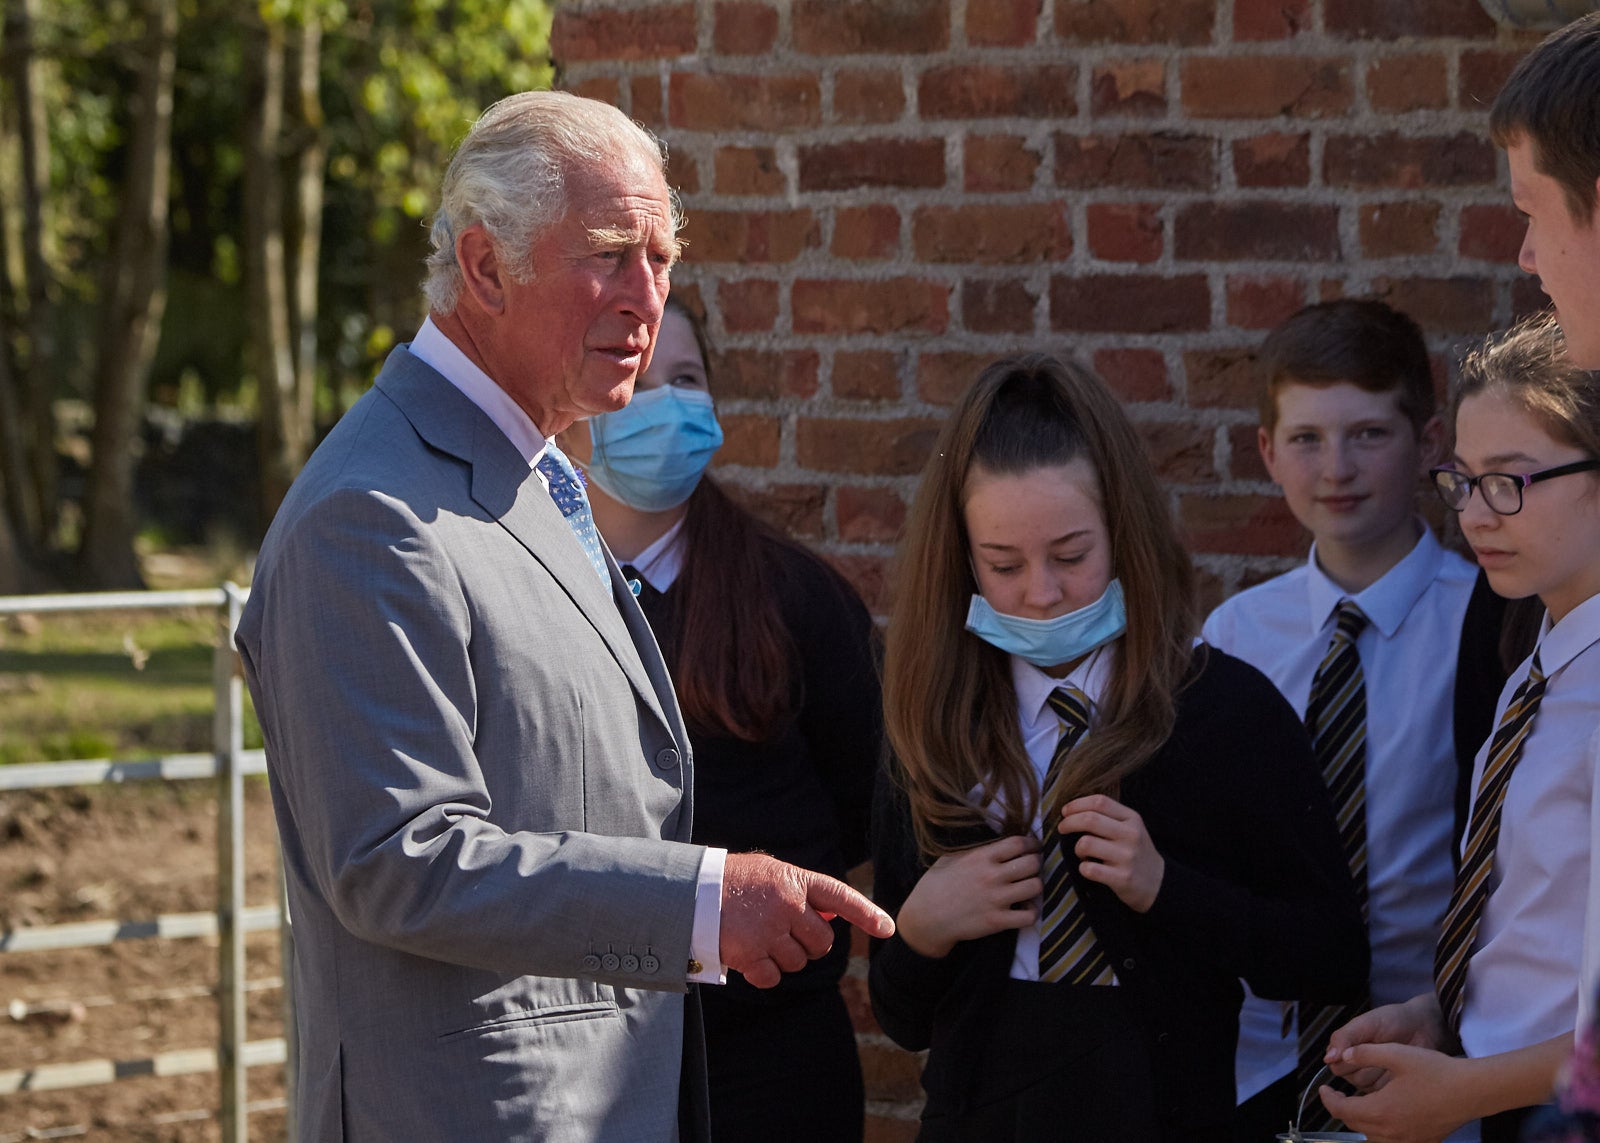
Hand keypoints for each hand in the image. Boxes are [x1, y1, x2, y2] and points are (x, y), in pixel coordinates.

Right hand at [719, 852, 893, 988]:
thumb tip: (836, 917)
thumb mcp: (772, 874)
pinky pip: (773, 978)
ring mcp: (769, 931)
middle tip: (786, 933)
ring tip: (760, 937)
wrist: (690, 893)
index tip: (888, 928)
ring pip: (799, 962)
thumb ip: (803, 891)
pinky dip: (764, 973)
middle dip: (809, 944)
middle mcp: (787, 905)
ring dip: (783, 957)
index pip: (840, 897)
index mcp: (795, 881)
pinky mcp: (750, 955)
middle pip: (823, 942)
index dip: (867, 913)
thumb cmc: (735, 882)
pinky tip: (749, 955)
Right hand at [894, 834, 1041, 958]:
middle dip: (1036, 863)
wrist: (926, 917)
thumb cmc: (936, 884)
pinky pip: (1029, 916)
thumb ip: (977, 850)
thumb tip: (998, 842)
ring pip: (1035, 887)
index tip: (1033, 847)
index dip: (1031, 843)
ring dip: (1035, 886)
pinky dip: (1031, 912)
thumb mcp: (951, 857)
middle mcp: (991, 876)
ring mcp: (996, 899)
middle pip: (1032, 863)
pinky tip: (1023, 909)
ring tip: (1028, 888)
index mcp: (981, 857)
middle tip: (1032, 868)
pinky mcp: (997, 921)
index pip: (1018, 843)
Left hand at [1058, 794, 1163, 912]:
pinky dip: (1083, 868)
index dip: (1077, 804)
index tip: (1065, 811)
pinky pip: (1089, 869)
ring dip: (1077, 849)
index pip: (1100, 802)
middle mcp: (1131, 835)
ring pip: (1085, 843)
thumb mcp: (1131, 828)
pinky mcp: (1122, 878)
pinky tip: (1089, 869)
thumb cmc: (1136, 852)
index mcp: (1132, 818)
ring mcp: (1127, 857)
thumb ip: (1108, 816)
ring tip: (1083, 854)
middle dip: (1069, 822)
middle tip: (1062, 828)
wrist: (1159, 883)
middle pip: (1090, 819)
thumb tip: (1072, 809)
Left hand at [1319, 1042, 1468, 1142]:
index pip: (1341, 1110)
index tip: (1324, 1088)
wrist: (1471, 1091)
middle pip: (1353, 1126)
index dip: (1328, 1099)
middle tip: (1337, 1095)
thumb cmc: (1435, 1071)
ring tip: (1357, 1106)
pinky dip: (1380, 1133)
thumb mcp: (1395, 1053)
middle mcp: (1390, 1132)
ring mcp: (1407, 1141)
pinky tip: (1384, 1118)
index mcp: (1380, 1111)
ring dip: (1359, 1124)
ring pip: (1371, 1138)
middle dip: (1341, 1110)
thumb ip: (1364, 1053)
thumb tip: (1342, 1055)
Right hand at [1326, 994, 1448, 1091]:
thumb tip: (1327, 1059)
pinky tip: (1401, 1067)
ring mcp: (1375, 1078)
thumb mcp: (1366, 1023)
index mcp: (1347, 1049)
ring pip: (1366, 1086)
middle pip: (1350, 1078)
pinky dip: (1392, 1081)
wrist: (1424, 1026)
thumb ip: (1344, 1038)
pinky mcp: (1391, 1088)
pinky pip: (1383, 1092)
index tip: (1363, 1045)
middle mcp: (1358, 1065)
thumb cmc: (1394, 1020)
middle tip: (1380, 1049)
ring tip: (1392, 1057)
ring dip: (1379, 1071)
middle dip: (1365, 1064)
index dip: (1348, 1058)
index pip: (1336, 1065)